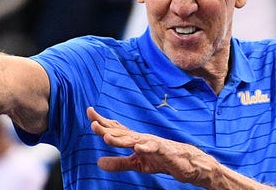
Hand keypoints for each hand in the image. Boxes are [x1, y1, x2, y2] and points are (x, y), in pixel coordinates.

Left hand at [87, 107, 219, 187]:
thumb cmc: (161, 160)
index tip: (89, 112)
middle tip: (92, 123)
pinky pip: (154, 148)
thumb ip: (118, 163)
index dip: (103, 121)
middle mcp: (141, 138)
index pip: (116, 129)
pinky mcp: (164, 151)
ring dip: (120, 139)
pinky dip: (146, 148)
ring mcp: (152, 143)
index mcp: (134, 140)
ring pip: (134, 140)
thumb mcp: (136, 164)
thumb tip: (98, 163)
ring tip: (106, 137)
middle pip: (121, 132)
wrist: (186, 163)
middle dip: (107, 128)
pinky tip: (138, 148)